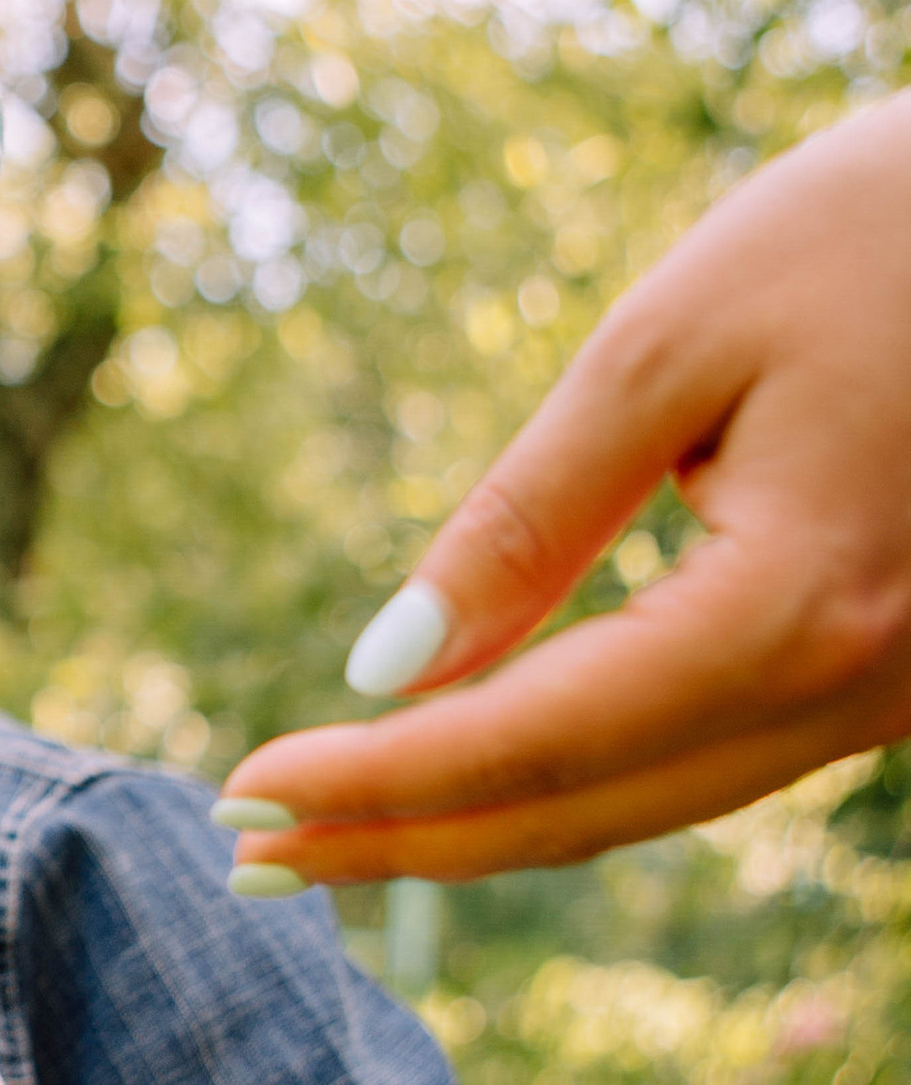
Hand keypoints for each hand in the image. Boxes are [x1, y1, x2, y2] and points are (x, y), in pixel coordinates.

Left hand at [219, 93, 910, 882]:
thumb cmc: (878, 229)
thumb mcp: (668, 347)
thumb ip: (525, 522)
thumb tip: (386, 669)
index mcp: (794, 612)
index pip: (534, 742)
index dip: (377, 781)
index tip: (240, 795)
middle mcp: (859, 692)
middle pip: (586, 812)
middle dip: (405, 841)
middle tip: (244, 855)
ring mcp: (896, 700)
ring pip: (654, 801)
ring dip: (483, 826)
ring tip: (328, 831)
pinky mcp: (903, 674)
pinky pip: (717, 755)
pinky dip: (583, 774)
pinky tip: (475, 768)